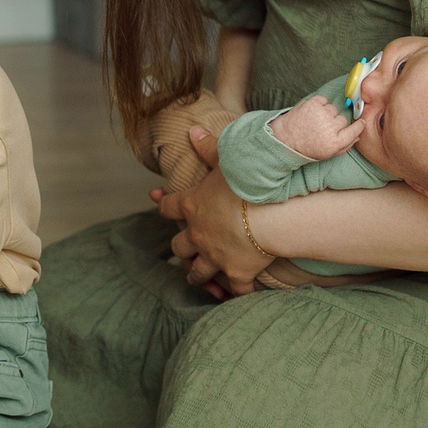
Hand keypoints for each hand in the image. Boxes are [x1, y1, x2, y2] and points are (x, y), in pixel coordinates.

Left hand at [153, 146, 269, 297]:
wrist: (271, 211)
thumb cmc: (247, 182)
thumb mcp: (226, 159)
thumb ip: (208, 147)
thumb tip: (193, 132)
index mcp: (192, 206)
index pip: (168, 206)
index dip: (163, 204)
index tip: (157, 200)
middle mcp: (198, 234)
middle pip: (179, 246)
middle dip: (181, 249)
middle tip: (184, 250)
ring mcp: (215, 256)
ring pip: (197, 271)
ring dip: (196, 274)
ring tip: (197, 277)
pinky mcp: (237, 272)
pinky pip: (234, 289)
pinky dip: (234, 292)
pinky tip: (235, 295)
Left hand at [269, 96, 362, 161]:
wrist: (285, 138)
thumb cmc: (307, 146)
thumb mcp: (328, 153)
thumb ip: (345, 145)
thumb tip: (358, 134)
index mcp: (335, 142)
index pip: (356, 130)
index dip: (358, 126)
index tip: (360, 123)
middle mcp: (330, 127)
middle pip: (343, 119)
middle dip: (335, 123)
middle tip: (323, 128)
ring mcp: (321, 114)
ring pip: (333, 109)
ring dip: (327, 113)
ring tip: (315, 121)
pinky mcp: (313, 103)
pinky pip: (324, 100)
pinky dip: (319, 104)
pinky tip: (312, 113)